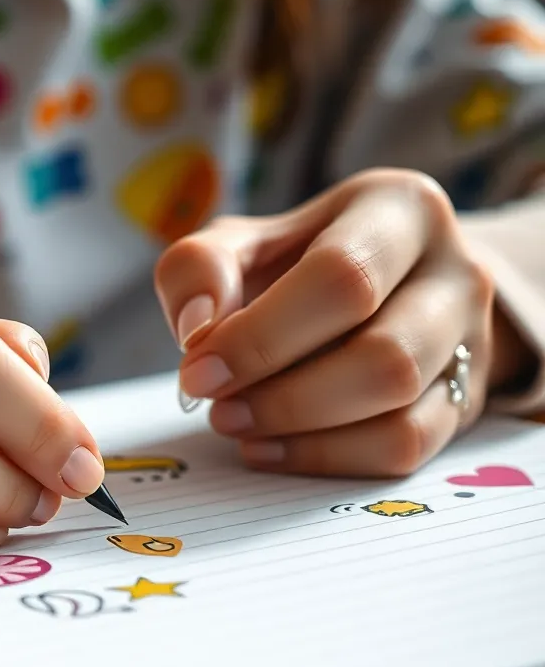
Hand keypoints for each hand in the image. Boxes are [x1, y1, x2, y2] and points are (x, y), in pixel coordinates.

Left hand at [155, 169, 529, 477]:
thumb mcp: (242, 242)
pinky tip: (269, 449)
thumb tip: (198, 326)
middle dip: (283, 393)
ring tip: (236, 424)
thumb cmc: (296, 262)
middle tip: (216, 406)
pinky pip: (406, 446)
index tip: (198, 370)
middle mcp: (454, 271)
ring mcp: (469, 340)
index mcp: (399, 209)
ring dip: (302, 428)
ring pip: (399, 403)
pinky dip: (327, 457)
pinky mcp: (463, 401)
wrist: (380, 287)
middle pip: (383, 350)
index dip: (262, 334)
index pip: (342, 276)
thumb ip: (201, 267)